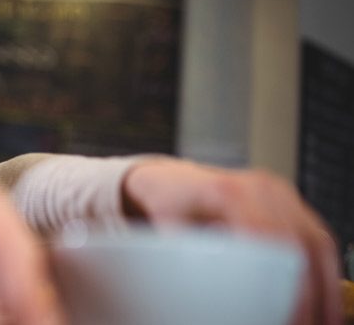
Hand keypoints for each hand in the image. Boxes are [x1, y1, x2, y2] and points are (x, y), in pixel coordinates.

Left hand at [122, 158, 341, 324]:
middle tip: (300, 322)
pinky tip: (321, 298)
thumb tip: (193, 290)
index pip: (271, 239)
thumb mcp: (166, 227)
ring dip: (323, 285)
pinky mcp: (287, 201)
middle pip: (301, 243)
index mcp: (230, 192)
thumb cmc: (166, 202)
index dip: (281, 280)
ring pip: (316, 241)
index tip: (284, 311)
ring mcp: (279, 191)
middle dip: (309, 290)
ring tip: (318, 318)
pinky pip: (315, 237)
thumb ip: (183, 255)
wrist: (169, 179)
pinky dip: (322, 270)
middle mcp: (261, 186)